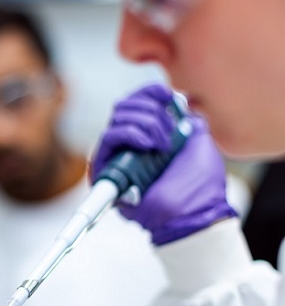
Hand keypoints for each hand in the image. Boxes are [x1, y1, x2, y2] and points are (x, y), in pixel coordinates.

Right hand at [89, 83, 236, 244]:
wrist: (193, 212)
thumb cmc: (199, 185)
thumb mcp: (199, 141)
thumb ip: (187, 119)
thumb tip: (179, 102)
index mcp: (152, 136)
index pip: (138, 101)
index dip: (151, 93)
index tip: (170, 97)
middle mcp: (132, 145)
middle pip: (125, 105)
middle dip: (151, 110)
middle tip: (169, 133)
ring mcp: (118, 157)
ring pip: (117, 117)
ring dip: (145, 123)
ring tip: (163, 145)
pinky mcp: (106, 170)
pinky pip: (108, 137)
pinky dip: (130, 134)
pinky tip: (148, 146)